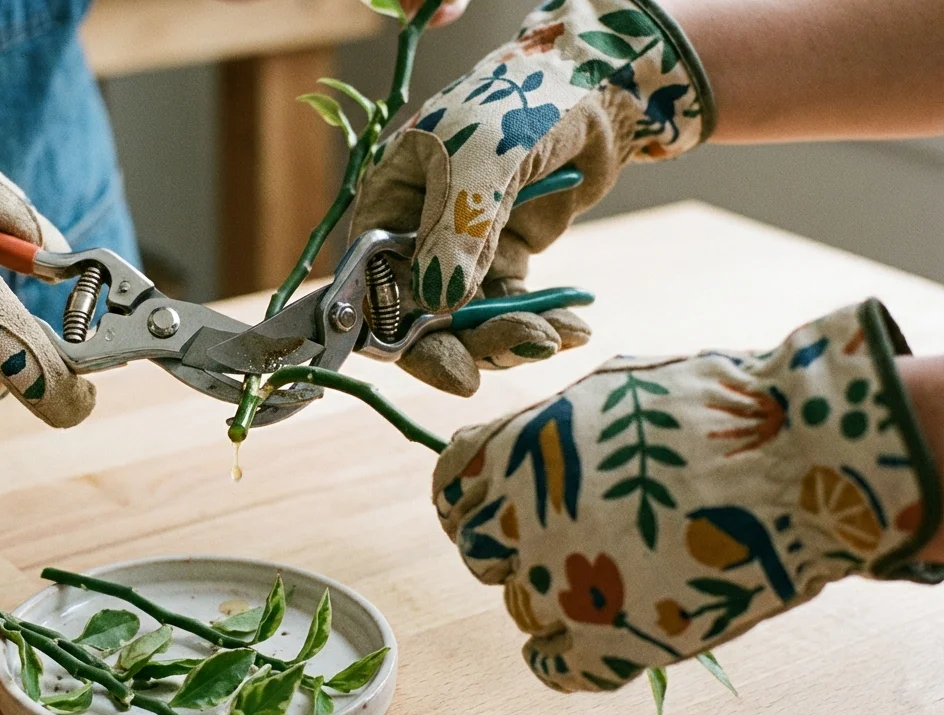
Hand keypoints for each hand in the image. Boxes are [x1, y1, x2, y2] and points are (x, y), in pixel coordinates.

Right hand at [351, 0, 712, 395]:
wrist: (594, 86)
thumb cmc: (519, 104)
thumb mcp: (482, 163)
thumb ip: (458, 233)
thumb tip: (439, 306)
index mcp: (388, 203)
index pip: (375, 283)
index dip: (398, 332)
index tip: (439, 365)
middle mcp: (416, 233)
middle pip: (418, 315)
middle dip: (456, 346)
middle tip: (484, 374)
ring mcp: (461, 250)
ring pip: (468, 321)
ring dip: (506, 337)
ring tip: (552, 337)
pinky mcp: (505, 260)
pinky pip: (512, 308)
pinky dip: (541, 322)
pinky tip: (572, 328)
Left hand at [431, 300, 942, 691]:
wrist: (803, 462)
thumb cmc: (716, 408)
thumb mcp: (612, 388)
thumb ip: (548, 424)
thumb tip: (514, 444)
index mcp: (519, 452)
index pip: (451, 487)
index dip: (473, 496)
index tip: (496, 501)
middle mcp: (525, 521)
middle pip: (478, 550)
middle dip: (509, 542)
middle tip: (560, 535)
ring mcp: (565, 588)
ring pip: (519, 607)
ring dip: (548, 594)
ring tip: (604, 575)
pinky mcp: (614, 645)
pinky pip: (555, 667)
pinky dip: (563, 656)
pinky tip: (591, 635)